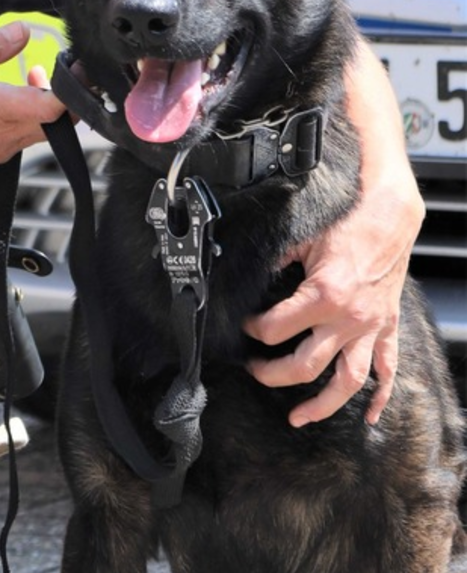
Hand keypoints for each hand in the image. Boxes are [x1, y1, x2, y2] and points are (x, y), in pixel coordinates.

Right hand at [0, 21, 66, 185]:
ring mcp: (2, 147)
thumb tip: (22, 32)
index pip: (53, 106)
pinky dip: (35, 114)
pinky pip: (30, 135)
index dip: (71, 85)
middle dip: (68, 91)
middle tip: (63, 64)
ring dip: (51, 102)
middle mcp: (3, 133)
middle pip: (62, 120)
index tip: (73, 62)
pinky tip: (17, 93)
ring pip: (48, 129)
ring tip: (36, 75)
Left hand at [244, 39, 421, 426]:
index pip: (274, 329)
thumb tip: (246, 276)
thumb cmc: (347, 225)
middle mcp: (347, 319)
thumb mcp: (303, 240)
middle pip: (304, 365)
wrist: (390, 217)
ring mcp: (370, 329)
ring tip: (299, 418)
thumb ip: (275, 263)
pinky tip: (371, 417)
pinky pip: (387, 371)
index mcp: (322, 295)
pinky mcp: (387, 329)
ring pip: (346, 382)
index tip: (245, 326)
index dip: (252, 330)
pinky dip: (381, 397)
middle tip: (254, 371)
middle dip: (272, 374)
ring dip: (323, 405)